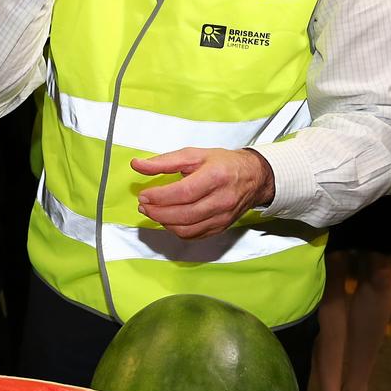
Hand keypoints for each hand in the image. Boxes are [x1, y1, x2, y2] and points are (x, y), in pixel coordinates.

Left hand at [132, 147, 275, 238]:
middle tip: (143, 205)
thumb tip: (137, 165)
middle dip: (158, 212)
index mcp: (215, 176)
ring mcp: (222, 217)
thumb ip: (164, 161)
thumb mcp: (194, 154)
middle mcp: (221, 199)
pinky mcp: (221, 227)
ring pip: (187, 229)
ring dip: (164, 223)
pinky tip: (168, 219)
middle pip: (184, 214)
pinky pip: (194, 235)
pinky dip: (176, 230)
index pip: (183, 192)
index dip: (160, 197)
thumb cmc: (223, 163)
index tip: (144, 195)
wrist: (253, 177)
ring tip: (153, 212)